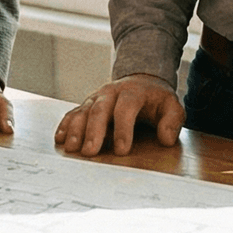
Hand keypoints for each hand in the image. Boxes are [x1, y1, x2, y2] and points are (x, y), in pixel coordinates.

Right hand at [54, 74, 184, 156]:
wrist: (141, 81)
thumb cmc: (155, 100)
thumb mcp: (171, 106)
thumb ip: (172, 121)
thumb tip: (166, 139)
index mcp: (133, 92)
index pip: (126, 108)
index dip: (123, 129)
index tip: (122, 150)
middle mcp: (111, 93)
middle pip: (100, 109)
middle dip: (94, 131)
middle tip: (90, 152)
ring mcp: (97, 98)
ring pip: (83, 111)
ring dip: (76, 129)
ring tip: (71, 147)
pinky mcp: (88, 104)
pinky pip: (74, 113)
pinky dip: (66, 125)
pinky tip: (60, 138)